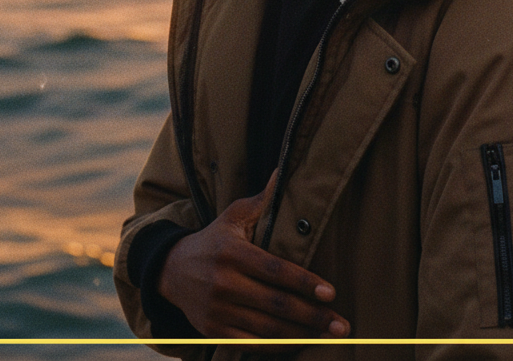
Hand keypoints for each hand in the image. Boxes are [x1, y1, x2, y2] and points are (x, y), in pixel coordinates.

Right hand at [157, 170, 349, 346]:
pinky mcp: (214, 331)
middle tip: (341, 325)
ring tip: (328, 337)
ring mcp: (218, 311)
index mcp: (232, 253)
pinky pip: (251, 344)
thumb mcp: (234, 216)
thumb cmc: (214, 239)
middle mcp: (224, 283)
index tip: (331, 292)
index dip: (304, 282)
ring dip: (300, 335)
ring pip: (267, 328)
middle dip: (312, 316)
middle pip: (275, 304)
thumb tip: (285, 169)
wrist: (171, 271)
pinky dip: (276, 347)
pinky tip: (299, 345)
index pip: (275, 270)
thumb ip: (262, 200)